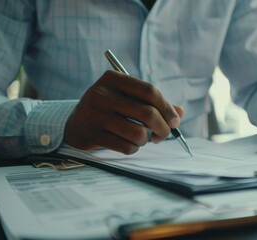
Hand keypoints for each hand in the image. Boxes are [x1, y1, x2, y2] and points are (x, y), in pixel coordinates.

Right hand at [64, 70, 183, 153]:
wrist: (76, 123)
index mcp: (114, 79)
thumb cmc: (110, 109)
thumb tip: (180, 113)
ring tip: (142, 138)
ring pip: (138, 133)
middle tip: (163, 135)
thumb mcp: (128, 98)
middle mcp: (102, 94)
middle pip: (148, 113)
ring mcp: (95, 114)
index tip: (175, 121)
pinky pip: (126, 147)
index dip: (167, 108)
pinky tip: (130, 144)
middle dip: (163, 128)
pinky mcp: (92, 134)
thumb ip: (154, 104)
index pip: (150, 91)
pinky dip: (134, 148)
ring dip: (146, 140)